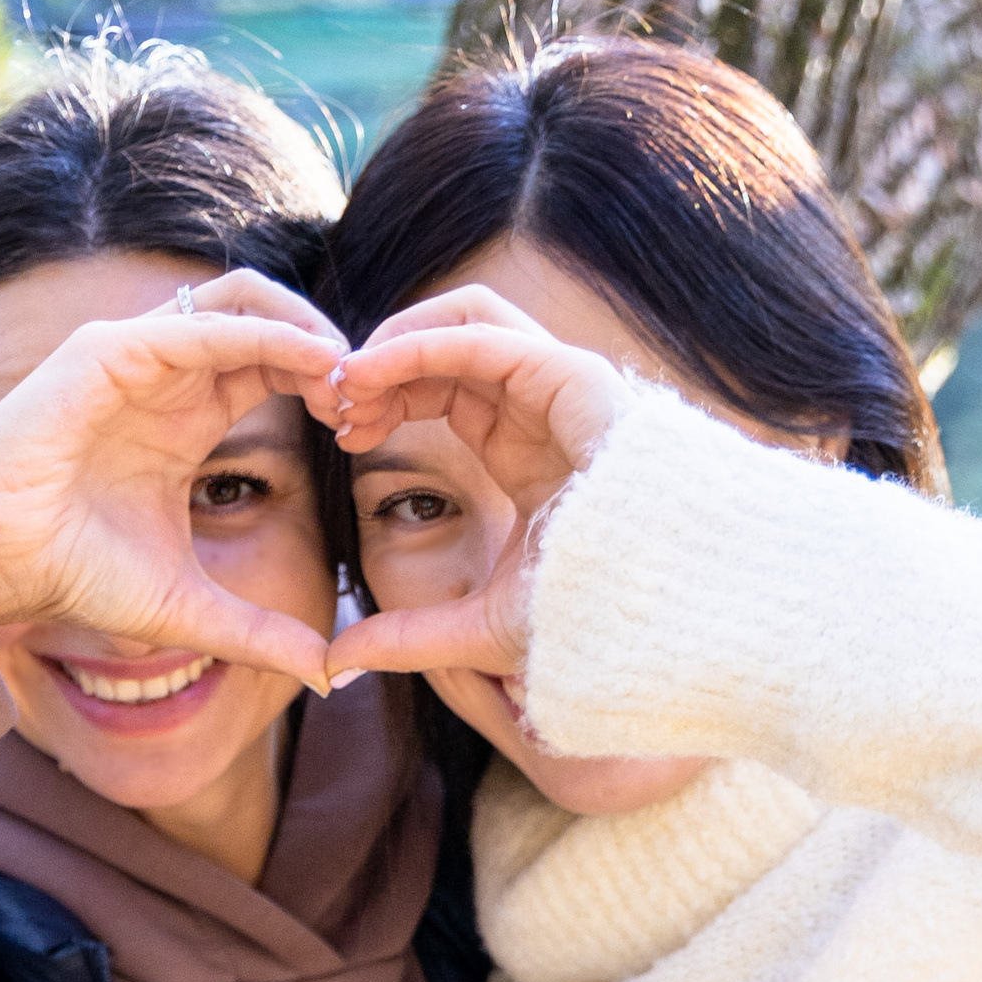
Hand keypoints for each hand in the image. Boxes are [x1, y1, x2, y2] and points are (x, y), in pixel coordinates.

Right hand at [0, 270, 346, 685]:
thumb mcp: (189, 607)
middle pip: (268, 315)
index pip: (274, 363)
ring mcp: (133, 355)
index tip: (367, 427)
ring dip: (304, 326)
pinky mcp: (104, 352)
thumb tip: (327, 674)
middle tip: (372, 390)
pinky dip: (262, 336)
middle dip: (328, 344)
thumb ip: (259, 633)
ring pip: (240, 299)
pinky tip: (313, 363)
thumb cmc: (71, 576)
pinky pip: (198, 327)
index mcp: (186, 415)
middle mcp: (165, 374)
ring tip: (348, 371)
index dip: (328, 383)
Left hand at [327, 286, 632, 679]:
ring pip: (464, 318)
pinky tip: (370, 376)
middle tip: (332, 401)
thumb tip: (337, 663)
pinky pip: (481, 336)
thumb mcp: (474, 628)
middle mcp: (543, 407)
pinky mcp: (574, 378)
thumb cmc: (585, 621)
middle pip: (447, 343)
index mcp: (525, 448)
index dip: (386, 396)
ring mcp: (563, 386)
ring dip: (394, 341)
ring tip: (347, 383)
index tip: (341, 429)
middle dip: (381, 363)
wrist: (650, 620)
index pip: (443, 387)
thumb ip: (403, 637)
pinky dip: (417, 345)